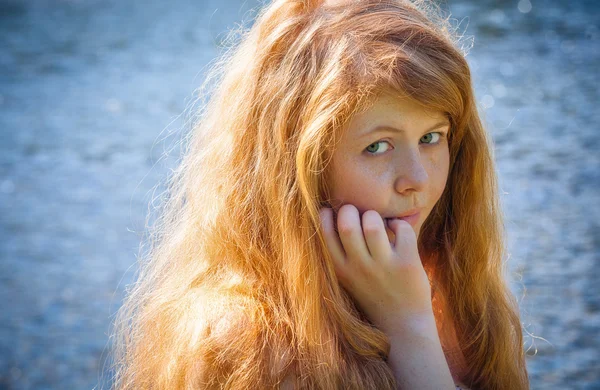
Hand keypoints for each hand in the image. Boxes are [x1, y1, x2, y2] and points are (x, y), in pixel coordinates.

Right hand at [319, 204, 433, 333]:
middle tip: (358, 212)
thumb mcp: (349, 279)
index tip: (332, 211)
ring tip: (379, 222)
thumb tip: (335, 214)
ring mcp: (383, 266)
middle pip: (347, 223)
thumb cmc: (374, 297)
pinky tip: (398, 231)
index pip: (325, 234)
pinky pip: (401, 229)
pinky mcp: (407, 263)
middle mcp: (359, 267)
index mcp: (341, 270)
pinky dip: (399, 224)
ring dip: (375, 216)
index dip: (326, 216)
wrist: (403, 326)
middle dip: (351, 210)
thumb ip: (342, 254)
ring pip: (373, 223)